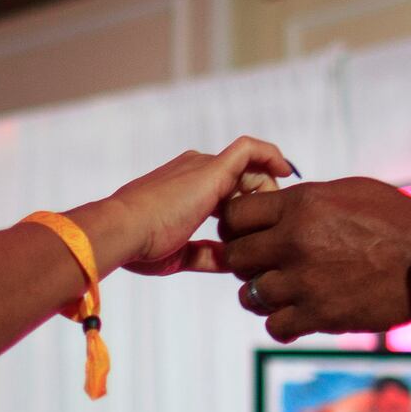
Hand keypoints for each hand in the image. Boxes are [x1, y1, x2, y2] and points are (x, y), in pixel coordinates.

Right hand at [91, 137, 292, 276]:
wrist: (123, 231)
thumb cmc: (141, 246)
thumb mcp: (181, 254)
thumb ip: (207, 254)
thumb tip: (231, 261)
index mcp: (183, 191)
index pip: (224, 195)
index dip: (244, 211)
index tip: (260, 232)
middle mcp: (193, 172)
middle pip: (240, 180)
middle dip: (261, 201)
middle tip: (274, 228)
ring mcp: (202, 167)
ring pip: (248, 167)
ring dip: (268, 188)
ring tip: (278, 212)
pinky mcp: (212, 168)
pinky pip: (249, 150)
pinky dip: (270, 154)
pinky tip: (286, 170)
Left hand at [218, 178, 410, 340]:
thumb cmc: (398, 219)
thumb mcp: (350, 191)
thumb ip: (307, 198)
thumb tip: (278, 203)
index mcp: (301, 204)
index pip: (235, 215)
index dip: (236, 226)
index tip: (248, 234)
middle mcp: (295, 241)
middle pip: (235, 256)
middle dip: (243, 261)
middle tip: (261, 265)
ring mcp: (305, 281)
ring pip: (250, 295)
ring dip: (260, 295)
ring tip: (279, 292)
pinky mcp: (320, 315)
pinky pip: (276, 327)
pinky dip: (281, 324)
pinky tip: (294, 316)